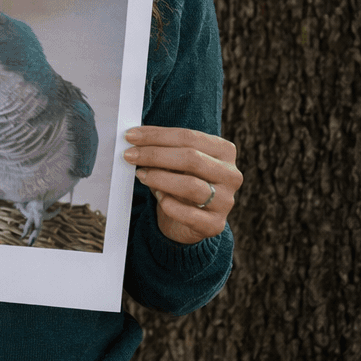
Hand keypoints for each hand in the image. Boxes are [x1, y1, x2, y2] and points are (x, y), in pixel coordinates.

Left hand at [124, 125, 241, 244]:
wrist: (189, 219)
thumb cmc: (182, 180)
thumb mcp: (176, 160)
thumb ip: (163, 148)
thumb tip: (135, 139)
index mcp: (224, 151)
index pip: (189, 137)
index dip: (157, 135)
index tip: (131, 136)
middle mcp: (231, 175)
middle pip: (191, 158)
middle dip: (154, 155)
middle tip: (130, 155)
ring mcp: (225, 201)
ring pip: (190, 185)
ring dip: (159, 178)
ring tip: (141, 175)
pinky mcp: (215, 224)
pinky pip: (188, 214)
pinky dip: (168, 204)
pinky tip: (158, 197)